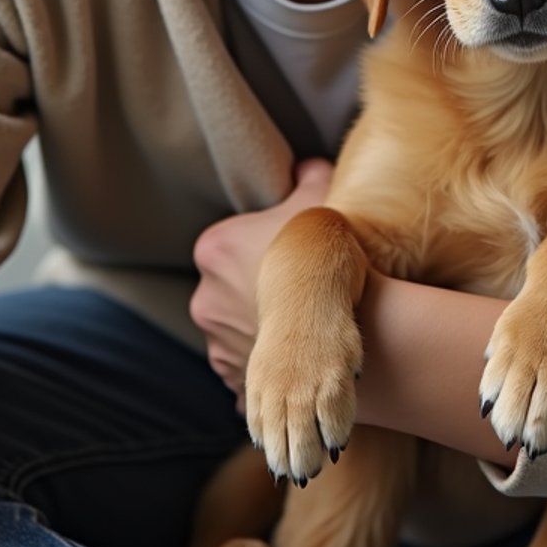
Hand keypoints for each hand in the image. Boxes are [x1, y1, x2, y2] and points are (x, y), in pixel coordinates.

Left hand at [190, 159, 332, 407]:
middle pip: (229, 285)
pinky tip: (295, 352)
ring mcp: (219, 346)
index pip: (231, 241)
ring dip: (259, 325)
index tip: (285, 251)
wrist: (342, 326)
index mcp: (213, 250)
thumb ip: (309, 176)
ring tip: (301, 322)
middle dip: (256, 286)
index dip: (261, 243)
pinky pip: (248, 367)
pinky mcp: (237, 381)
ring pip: (237, 328)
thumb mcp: (318, 200)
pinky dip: (266, 361)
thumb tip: (307, 165)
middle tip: (296, 286)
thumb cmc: (322, 258)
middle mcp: (204, 300)